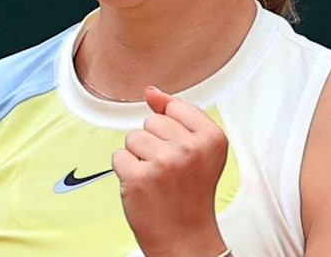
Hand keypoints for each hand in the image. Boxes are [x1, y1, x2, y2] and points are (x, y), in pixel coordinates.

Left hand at [112, 86, 228, 255]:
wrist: (185, 239)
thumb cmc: (191, 195)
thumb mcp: (198, 149)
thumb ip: (176, 114)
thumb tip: (151, 91)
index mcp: (212, 137)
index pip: (174, 107)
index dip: (172, 131)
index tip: (183, 154)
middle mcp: (190, 147)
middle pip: (151, 121)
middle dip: (154, 144)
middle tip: (170, 172)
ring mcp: (164, 162)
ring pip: (132, 138)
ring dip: (138, 157)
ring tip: (157, 179)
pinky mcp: (139, 177)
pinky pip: (118, 156)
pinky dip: (125, 172)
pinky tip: (144, 187)